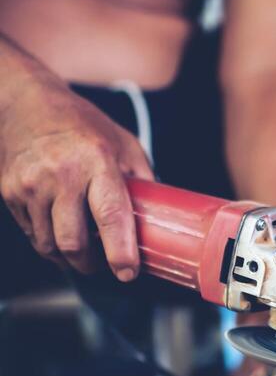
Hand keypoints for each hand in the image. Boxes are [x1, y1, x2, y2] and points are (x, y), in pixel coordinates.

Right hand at [0, 72, 152, 279]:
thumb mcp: (123, 143)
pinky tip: (60, 230)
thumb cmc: (80, 124)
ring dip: (69, 257)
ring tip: (82, 250)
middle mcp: (61, 174)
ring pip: (50, 245)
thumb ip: (141, 180)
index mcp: (97, 161)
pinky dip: (49, 242)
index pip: (111, 215)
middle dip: (91, 264)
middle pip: (74, 242)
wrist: (25, 103)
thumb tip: (160, 217)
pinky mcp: (10, 192)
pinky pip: (32, 234)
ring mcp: (31, 185)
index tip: (128, 271)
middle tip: (104, 263)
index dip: (120, 251)